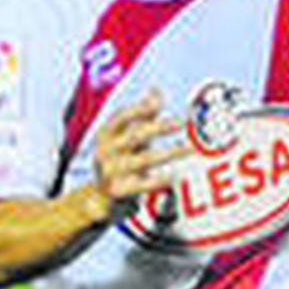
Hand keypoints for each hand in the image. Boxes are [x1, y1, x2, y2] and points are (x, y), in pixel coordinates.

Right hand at [89, 90, 186, 219]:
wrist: (98, 198)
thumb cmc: (119, 160)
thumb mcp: (126, 136)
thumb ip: (142, 114)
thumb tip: (156, 90)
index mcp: (107, 133)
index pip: (122, 116)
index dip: (140, 108)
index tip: (159, 102)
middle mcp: (106, 150)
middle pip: (135, 135)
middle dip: (158, 128)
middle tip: (181, 122)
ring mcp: (111, 171)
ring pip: (144, 159)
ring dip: (169, 152)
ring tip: (190, 149)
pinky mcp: (118, 190)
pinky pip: (143, 184)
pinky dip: (159, 179)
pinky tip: (174, 176)